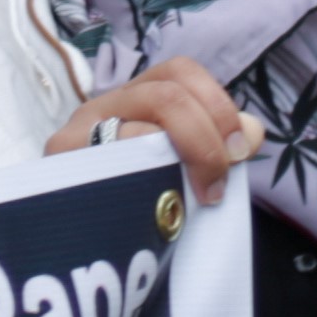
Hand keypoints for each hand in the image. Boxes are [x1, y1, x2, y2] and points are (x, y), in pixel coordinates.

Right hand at [46, 57, 264, 207]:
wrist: (76, 245)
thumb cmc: (133, 205)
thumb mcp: (178, 171)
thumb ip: (214, 148)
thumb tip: (254, 130)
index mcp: (135, 99)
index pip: (180, 71)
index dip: (218, 105)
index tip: (239, 150)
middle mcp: (103, 105)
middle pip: (166, 95)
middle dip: (206, 138)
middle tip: (217, 184)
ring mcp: (77, 132)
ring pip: (140, 130)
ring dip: (179, 164)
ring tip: (193, 201)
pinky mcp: (62, 164)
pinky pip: (113, 162)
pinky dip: (145, 181)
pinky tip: (156, 205)